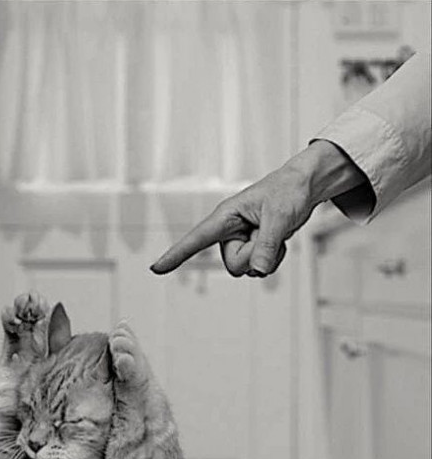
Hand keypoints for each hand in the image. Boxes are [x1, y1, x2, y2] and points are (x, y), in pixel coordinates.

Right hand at [150, 141, 366, 276]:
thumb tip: (259, 270)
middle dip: (255, 255)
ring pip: (247, 268)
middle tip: (269, 232)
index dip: (175, 255)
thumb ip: (268, 245)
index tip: (156, 268)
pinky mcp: (251, 248)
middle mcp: (228, 232)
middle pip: (233, 265)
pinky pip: (259, 268)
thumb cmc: (287, 191)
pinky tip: (279, 240)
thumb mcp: (279, 217)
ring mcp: (239, 242)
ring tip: (275, 231)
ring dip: (266, 256)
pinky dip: (273, 258)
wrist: (302, 188)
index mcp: (225, 217)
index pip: (195, 239)